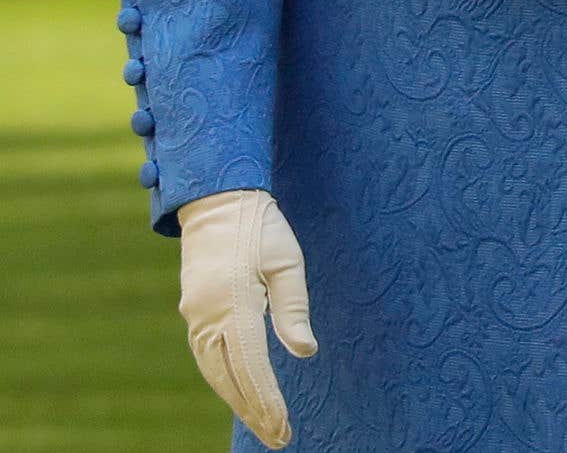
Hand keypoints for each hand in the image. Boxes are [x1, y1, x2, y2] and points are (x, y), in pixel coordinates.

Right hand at [179, 189, 314, 447]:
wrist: (218, 203)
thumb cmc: (262, 228)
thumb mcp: (287, 260)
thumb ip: (293, 308)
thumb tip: (305, 352)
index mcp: (233, 304)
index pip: (251, 366)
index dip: (267, 399)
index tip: (282, 425)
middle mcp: (207, 317)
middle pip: (230, 378)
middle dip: (255, 411)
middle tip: (279, 439)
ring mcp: (196, 317)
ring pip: (215, 372)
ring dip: (238, 401)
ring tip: (265, 426)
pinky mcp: (194, 314)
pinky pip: (207, 358)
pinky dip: (224, 381)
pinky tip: (240, 396)